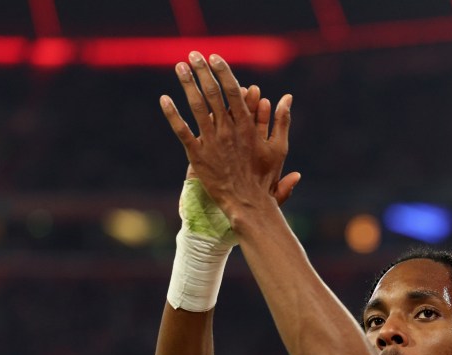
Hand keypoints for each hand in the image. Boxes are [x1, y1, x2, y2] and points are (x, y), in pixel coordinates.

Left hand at [160, 51, 300, 215]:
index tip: (215, 57)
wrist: (247, 204)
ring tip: (179, 67)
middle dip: (203, 71)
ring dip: (187, 84)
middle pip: (214, 93)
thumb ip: (282, 121)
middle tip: (194, 54)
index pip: (234, 91)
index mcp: (247, 126)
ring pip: (197, 107)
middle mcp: (228, 130)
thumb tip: (287, 97)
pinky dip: (172, 115)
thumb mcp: (279, 148)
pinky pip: (182, 131)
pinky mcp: (197, 155)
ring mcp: (212, 142)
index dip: (223, 73)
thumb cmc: (264, 178)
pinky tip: (164, 99)